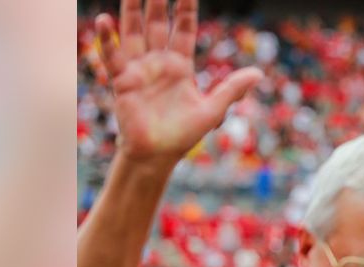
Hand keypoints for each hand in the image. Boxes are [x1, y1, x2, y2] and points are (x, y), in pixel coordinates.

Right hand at [93, 0, 261, 163]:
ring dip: (131, 11)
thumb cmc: (184, 134)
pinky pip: (112, 56)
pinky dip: (107, 39)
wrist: (157, 155)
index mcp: (181, 66)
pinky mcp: (122, 81)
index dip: (186, 9)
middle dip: (157, 2)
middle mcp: (158, 62)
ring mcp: (138, 69)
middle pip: (157, 24)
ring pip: (133, 32)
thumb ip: (232, 89)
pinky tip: (104, 20)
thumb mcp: (213, 109)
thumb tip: (259, 73)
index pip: (185, 29)